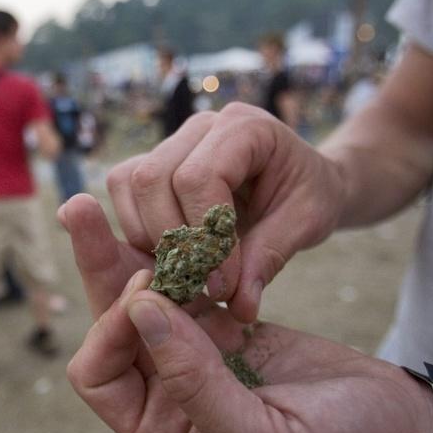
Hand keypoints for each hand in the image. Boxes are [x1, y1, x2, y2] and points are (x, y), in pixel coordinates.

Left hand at [62, 196, 432, 432]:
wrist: (403, 430)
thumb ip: (198, 386)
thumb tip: (140, 311)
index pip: (100, 376)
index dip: (108, 332)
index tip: (145, 295)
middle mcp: (167, 396)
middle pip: (113, 327)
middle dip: (98, 272)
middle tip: (80, 210)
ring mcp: (195, 358)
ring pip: (145, 299)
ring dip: (127, 254)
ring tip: (97, 203)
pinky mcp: (225, 328)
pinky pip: (184, 287)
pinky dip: (174, 258)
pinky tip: (166, 222)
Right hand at [107, 103, 345, 321]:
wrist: (304, 181)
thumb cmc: (309, 195)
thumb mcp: (306, 225)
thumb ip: (269, 259)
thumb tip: (238, 306)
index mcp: (245, 127)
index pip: (199, 178)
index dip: (204, 238)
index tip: (223, 285)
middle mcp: (202, 125)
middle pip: (153, 178)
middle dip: (172, 241)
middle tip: (199, 284)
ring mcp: (174, 140)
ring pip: (131, 183)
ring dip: (150, 237)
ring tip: (187, 271)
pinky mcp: (154, 161)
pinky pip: (123, 189)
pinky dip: (138, 230)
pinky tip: (172, 256)